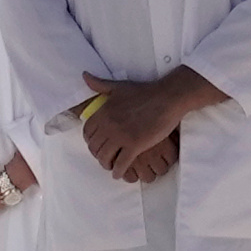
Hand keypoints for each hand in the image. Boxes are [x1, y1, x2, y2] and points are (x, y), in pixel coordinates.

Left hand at [81, 70, 216, 182]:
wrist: (167, 98)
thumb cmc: (144, 92)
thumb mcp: (118, 87)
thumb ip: (99, 85)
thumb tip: (83, 75)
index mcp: (102, 113)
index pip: (87, 133)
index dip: (90, 141)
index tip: (96, 145)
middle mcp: (108, 125)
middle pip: (94, 147)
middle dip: (97, 155)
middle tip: (104, 158)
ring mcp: (121, 136)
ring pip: (105, 157)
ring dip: (106, 164)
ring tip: (110, 166)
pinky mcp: (135, 146)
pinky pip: (121, 164)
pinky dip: (118, 171)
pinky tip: (119, 174)